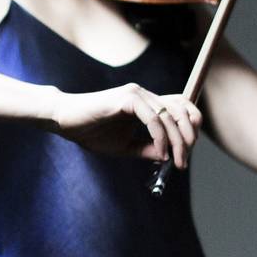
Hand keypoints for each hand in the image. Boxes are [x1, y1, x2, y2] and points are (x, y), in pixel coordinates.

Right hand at [51, 85, 201, 168]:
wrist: (66, 122)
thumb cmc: (92, 132)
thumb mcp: (126, 146)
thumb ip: (148, 149)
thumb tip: (168, 156)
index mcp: (147, 104)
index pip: (182, 108)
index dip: (191, 128)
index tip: (186, 153)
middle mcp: (146, 95)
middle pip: (182, 111)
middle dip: (188, 138)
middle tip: (183, 162)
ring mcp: (137, 94)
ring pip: (170, 116)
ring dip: (177, 142)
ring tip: (175, 162)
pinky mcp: (128, 98)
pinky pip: (153, 119)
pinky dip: (160, 138)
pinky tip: (160, 153)